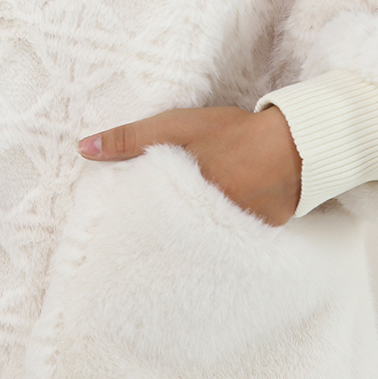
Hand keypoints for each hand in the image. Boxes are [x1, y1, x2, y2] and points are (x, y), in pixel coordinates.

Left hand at [77, 105, 301, 226]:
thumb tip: (82, 148)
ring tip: (174, 246)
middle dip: (160, 240)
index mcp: (181, 203)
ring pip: (200, 243)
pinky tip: (215, 236)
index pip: (147, 224)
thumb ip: (129, 138)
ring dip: (190, 241)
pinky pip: (231, 244)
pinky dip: (223, 239)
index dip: (134, 228)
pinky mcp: (259, 239)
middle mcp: (205, 227)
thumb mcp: (175, 127)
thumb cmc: (231, 132)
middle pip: (172, 238)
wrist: (295, 145)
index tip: (119, 236)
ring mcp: (233, 237)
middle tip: (143, 251)